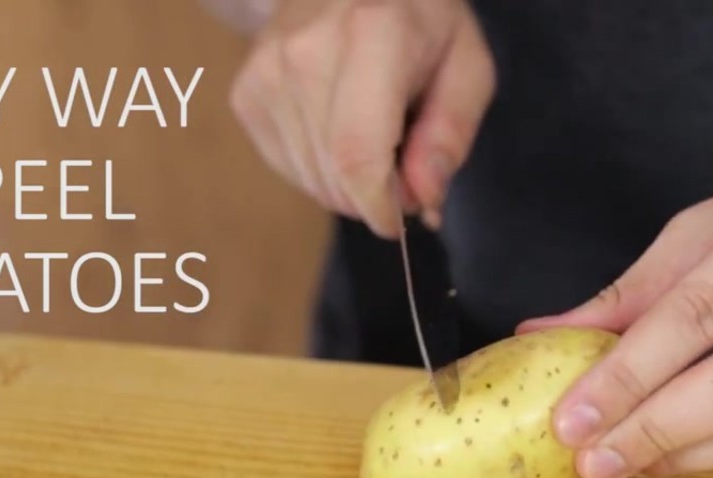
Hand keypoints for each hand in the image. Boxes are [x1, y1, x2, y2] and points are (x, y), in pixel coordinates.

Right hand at [228, 0, 494, 236]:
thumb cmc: (420, 22)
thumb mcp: (466, 66)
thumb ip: (451, 135)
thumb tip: (423, 200)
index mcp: (371, 34)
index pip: (358, 154)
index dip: (379, 207)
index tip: (399, 220)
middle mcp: (306, 51)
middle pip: (334, 174)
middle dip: (373, 197)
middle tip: (404, 170)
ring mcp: (267, 70)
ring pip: (309, 178)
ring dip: (347, 183)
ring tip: (373, 138)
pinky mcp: (246, 91)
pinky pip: (286, 166)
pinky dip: (318, 168)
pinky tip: (338, 131)